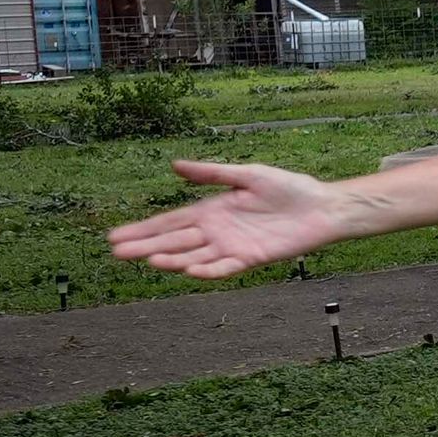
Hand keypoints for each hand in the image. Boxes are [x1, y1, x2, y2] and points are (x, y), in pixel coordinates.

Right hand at [105, 160, 361, 280]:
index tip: (115, 236)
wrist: (322, 206)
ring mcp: (232, 247)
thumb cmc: (288, 188)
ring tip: (148, 260)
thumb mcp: (247, 174)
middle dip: (146, 246)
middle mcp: (217, 231)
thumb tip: (174, 166)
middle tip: (117, 252)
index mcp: (211, 210)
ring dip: (172, 259)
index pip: (170, 222)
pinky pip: (225, 268)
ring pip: (194, 256)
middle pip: (174, 241)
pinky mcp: (251, 259)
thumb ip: (212, 173)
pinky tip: (189, 270)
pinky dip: (208, 270)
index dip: (143, 229)